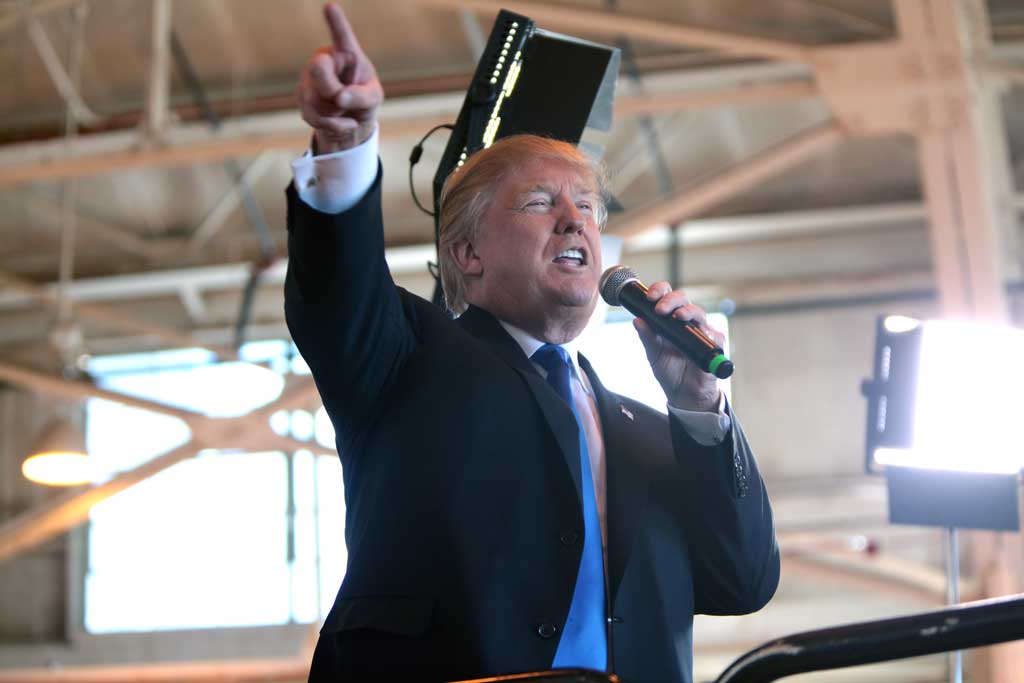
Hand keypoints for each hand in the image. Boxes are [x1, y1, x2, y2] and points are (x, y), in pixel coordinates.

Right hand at [297, 3, 382, 153]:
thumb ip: (361, 97)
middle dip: (331, 92)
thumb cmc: (365, 101)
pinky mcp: (301, 95)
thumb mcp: (373, 99)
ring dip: (332, 114)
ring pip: (313, 98)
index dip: (335, 22)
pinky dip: (327, 125)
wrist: (350, 121)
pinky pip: (311, 115)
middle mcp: (324, 58)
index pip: (341, 36)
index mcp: (346, 53)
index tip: (330, 7)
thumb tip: (339, 98)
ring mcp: (309, 77)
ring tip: (344, 112)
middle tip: (344, 101)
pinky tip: (336, 121)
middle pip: (318, 72)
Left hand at [633, 282, 722, 412]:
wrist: (683, 394)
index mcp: (670, 319)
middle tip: (660, 308)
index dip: (660, 291)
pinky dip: (706, 333)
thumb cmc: (669, 371)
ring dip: (688, 312)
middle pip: (683, 300)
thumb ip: (647, 337)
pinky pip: (714, 335)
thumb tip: (636, 320)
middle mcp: (687, 321)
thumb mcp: (653, 354)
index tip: (650, 297)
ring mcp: (702, 331)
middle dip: (672, 300)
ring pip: (699, 313)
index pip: (666, 297)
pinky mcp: (714, 345)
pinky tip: (699, 334)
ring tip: (678, 316)